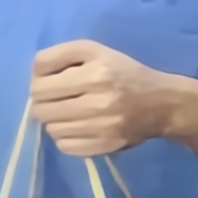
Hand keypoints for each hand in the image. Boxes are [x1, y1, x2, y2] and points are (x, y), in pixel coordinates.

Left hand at [25, 40, 187, 159]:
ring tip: (72, 113)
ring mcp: (101, 128)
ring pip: (52, 129)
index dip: (40, 83)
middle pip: (42, 110)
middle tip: (61, 99)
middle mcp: (98, 102)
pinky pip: (65, 146)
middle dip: (45, 103)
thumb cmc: (124, 73)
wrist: (164, 103)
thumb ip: (59, 55)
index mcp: (94, 74)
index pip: (39, 86)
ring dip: (57, 121)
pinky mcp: (104, 146)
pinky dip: (67, 137)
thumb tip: (33, 75)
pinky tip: (79, 127)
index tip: (53, 83)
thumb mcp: (95, 51)